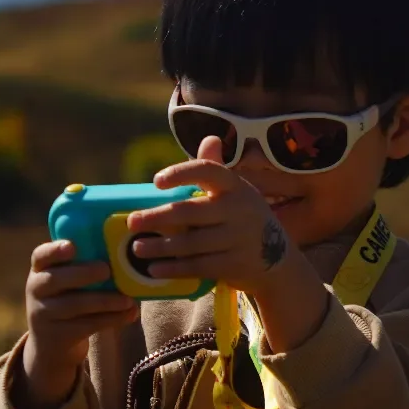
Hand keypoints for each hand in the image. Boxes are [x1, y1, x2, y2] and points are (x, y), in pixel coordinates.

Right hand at [15, 239, 137, 408]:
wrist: (52, 345)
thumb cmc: (70, 298)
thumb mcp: (68, 280)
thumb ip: (86, 264)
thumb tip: (127, 251)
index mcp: (41, 269)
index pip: (41, 255)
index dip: (54, 250)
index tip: (72, 247)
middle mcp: (37, 290)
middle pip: (55, 279)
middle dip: (83, 273)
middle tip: (106, 270)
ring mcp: (44, 314)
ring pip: (74, 305)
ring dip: (104, 301)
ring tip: (127, 300)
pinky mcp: (58, 335)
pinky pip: (86, 325)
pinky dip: (111, 319)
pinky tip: (128, 314)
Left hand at [129, 135, 329, 351]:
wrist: (277, 259)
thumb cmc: (245, 218)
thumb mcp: (236, 192)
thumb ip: (216, 169)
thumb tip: (210, 138)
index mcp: (236, 186)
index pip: (208, 170)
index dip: (181, 173)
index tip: (156, 181)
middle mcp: (239, 209)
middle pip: (189, 212)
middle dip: (156, 218)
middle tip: (131, 222)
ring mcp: (238, 238)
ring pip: (189, 243)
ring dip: (159, 246)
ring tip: (136, 248)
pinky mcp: (234, 265)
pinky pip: (197, 266)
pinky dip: (173, 269)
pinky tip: (153, 270)